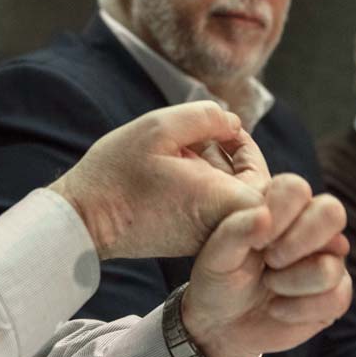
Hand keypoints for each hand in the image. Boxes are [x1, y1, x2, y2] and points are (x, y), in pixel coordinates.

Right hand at [48, 102, 265, 258]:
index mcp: (221, 203)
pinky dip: (205, 182)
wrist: (83, 221)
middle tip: (210, 130)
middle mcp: (222, 228)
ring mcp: (208, 238)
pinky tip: (179, 164)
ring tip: (189, 144)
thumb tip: (233, 123)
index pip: (272, 184)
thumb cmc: (117, 174)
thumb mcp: (159, 127)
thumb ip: (207, 116)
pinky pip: (216, 208)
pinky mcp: (193, 240)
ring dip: (220, 166)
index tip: (225, 130)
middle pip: (256, 190)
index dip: (252, 149)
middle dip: (236, 153)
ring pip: (235, 198)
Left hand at [179, 172, 351, 356]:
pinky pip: (337, 297)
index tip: (256, 239)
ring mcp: (326, 260)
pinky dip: (301, 308)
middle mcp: (309, 228)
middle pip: (332, 213)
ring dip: (293, 281)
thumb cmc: (219, 278)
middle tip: (270, 259)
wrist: (221, 324)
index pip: (297, 188)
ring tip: (268, 283)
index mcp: (279, 207)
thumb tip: (264, 216)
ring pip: (333, 263)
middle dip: (298, 241)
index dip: (280, 212)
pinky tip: (278, 308)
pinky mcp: (333, 296)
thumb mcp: (217, 254)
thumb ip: (236, 230)